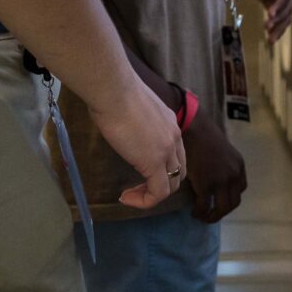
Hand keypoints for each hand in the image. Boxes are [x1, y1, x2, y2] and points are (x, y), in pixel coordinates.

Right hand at [87, 76, 187, 209]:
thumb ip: (133, 119)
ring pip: (171, 184)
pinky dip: (144, 201)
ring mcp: (167, 150)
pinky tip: (125, 198)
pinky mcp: (155, 162)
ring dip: (151, 194)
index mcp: (169, 122)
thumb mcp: (129, 107)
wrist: (114, 90)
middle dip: (159, 183)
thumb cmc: (113, 93)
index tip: (134, 166)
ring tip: (129, 196)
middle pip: (178, 170)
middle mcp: (174, 136)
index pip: (175, 152)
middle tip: (135, 187)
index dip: (160, 166)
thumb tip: (118, 122)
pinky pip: (158, 192)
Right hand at [182, 120, 246, 223]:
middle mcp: (234, 175)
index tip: (219, 200)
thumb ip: (224, 165)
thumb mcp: (223, 151)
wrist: (194, 129)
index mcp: (239, 166)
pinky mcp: (206, 185)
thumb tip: (215, 178)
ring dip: (212, 217)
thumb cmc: (204, 136)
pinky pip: (204, 206)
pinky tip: (194, 212)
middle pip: (234, 203)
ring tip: (202, 217)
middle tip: (211, 215)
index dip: (230, 197)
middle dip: (222, 212)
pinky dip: (200, 212)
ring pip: (222, 209)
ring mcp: (221, 181)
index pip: (240, 189)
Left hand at [236, 0, 291, 40]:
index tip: (270, 14)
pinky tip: (271, 40)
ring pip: (286, 16)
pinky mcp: (277, 4)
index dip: (279, 4)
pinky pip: (281, 18)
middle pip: (288, 7)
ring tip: (270, 40)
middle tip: (267, 26)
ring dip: (279, 27)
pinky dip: (277, 28)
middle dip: (278, 18)